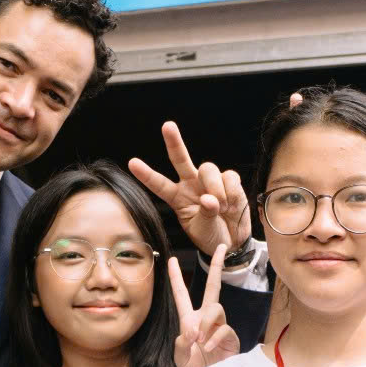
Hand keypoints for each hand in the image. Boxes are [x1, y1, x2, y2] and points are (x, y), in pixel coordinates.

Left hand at [130, 121, 252, 258]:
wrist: (233, 241)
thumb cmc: (211, 236)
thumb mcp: (202, 230)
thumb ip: (205, 214)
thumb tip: (210, 198)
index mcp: (177, 198)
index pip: (159, 184)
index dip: (146, 174)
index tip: (132, 163)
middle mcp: (191, 185)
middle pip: (180, 159)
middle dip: (174, 142)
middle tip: (167, 126)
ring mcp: (210, 182)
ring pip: (208, 169)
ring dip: (216, 188)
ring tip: (222, 208)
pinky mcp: (229, 181)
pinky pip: (229, 176)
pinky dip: (231, 191)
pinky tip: (232, 204)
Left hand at [169, 239, 240, 366]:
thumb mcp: (180, 356)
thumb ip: (182, 342)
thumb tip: (193, 330)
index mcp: (189, 320)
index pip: (182, 295)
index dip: (175, 278)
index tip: (170, 260)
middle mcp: (206, 319)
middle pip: (213, 287)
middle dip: (217, 266)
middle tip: (222, 247)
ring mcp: (220, 327)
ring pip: (215, 308)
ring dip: (206, 323)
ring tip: (200, 340)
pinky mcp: (230, 337)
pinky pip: (223, 329)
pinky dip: (213, 338)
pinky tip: (207, 349)